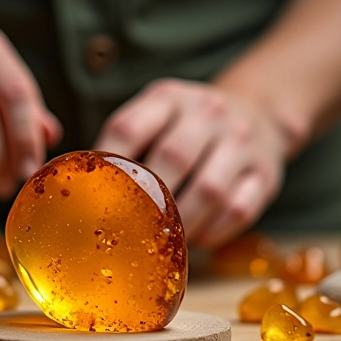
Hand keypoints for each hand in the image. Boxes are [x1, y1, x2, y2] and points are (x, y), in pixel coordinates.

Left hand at [95, 79, 289, 246]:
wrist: (258, 114)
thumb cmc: (188, 127)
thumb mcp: (157, 114)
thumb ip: (124, 143)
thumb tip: (75, 187)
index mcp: (169, 98)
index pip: (129, 128)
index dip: (107, 165)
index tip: (92, 196)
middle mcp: (209, 112)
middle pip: (172, 159)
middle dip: (147, 200)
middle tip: (128, 229)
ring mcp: (241, 142)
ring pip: (209, 189)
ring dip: (182, 223)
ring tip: (164, 242)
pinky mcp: (266, 174)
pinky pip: (238, 210)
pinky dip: (214, 231)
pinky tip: (197, 239)